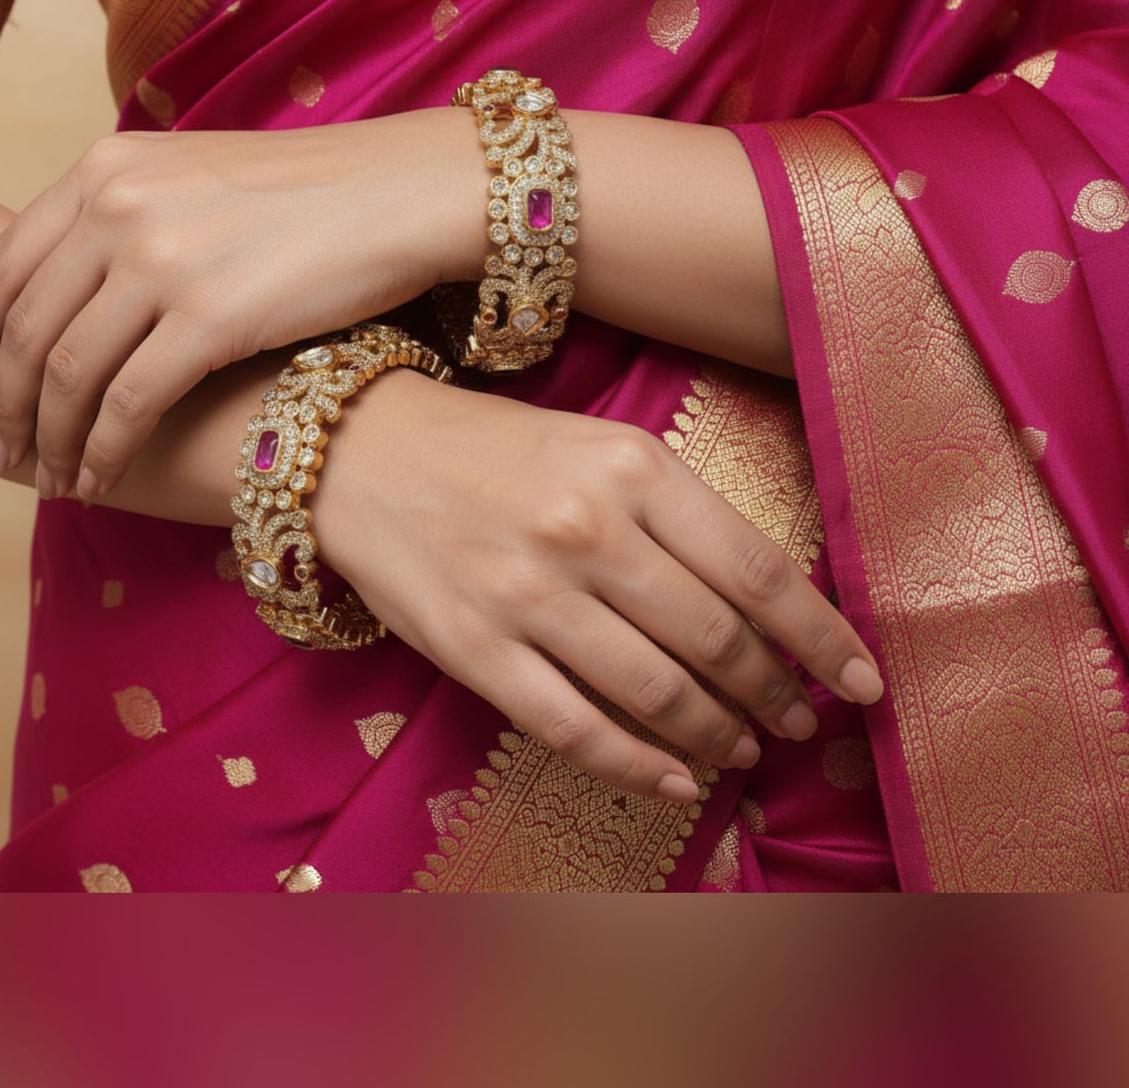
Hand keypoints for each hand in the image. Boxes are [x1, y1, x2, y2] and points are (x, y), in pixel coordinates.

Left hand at [0, 111, 479, 499]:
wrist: (402, 191)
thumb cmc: (313, 192)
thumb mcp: (196, 174)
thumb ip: (129, 211)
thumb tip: (85, 278)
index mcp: (108, 169)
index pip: (6, 259)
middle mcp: (119, 208)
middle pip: (31, 325)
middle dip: (7, 401)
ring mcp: (161, 261)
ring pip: (71, 372)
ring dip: (52, 437)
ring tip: (50, 477)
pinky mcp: (210, 318)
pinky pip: (129, 403)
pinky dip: (105, 450)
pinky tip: (101, 478)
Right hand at [311, 371, 883, 800]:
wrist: (359, 449)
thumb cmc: (491, 447)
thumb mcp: (595, 445)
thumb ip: (675, 513)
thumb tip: (762, 604)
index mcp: (630, 466)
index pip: (760, 571)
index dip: (825, 638)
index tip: (863, 679)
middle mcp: (586, 529)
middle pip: (717, 640)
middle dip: (776, 695)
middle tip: (799, 721)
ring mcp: (527, 595)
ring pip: (656, 694)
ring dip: (717, 735)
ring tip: (742, 750)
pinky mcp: (475, 649)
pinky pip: (576, 729)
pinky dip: (639, 767)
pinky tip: (675, 778)